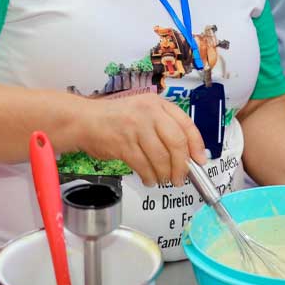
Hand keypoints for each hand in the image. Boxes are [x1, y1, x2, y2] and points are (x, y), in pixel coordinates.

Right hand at [80, 94, 206, 186]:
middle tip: (181, 178)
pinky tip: (149, 179)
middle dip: (182, 165)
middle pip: (176, 143)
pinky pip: (143, 165)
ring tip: (163, 180)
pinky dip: (149, 176)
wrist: (84, 120)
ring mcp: (135, 127)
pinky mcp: (123, 143)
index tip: (200, 160)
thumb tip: (186, 155)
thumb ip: (164, 128)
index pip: (186, 125)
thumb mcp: (143, 113)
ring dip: (164, 174)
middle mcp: (149, 113)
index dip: (196, 145)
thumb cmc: (115, 119)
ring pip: (160, 157)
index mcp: (158, 104)